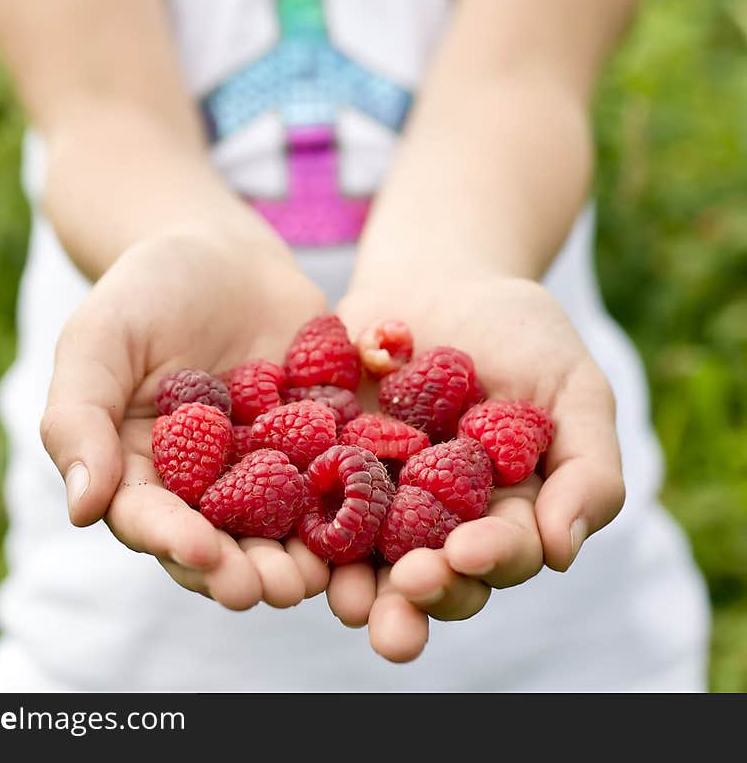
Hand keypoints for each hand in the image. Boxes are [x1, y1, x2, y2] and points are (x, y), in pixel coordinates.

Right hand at [39, 223, 331, 609]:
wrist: (219, 251)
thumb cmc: (144, 291)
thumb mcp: (98, 341)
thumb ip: (78, 418)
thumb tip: (82, 509)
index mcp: (142, 471)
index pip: (153, 520)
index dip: (176, 543)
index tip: (205, 556)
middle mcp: (204, 483)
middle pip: (223, 540)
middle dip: (247, 570)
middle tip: (275, 589)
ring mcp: (265, 465)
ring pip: (283, 525)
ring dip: (302, 556)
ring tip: (322, 575)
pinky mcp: (317, 440)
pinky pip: (336, 475)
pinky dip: (353, 502)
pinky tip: (373, 517)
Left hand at [329, 274, 624, 660]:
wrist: (440, 278)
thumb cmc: (520, 333)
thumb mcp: (574, 387)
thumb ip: (587, 467)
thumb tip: (563, 550)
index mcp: (503, 512)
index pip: (503, 552)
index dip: (489, 560)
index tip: (466, 553)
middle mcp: (437, 520)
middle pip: (433, 576)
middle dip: (421, 595)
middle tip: (404, 596)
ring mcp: (376, 496)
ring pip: (366, 561)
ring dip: (358, 590)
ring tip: (345, 602)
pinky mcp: (323, 467)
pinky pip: (307, 502)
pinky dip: (300, 525)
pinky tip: (293, 542)